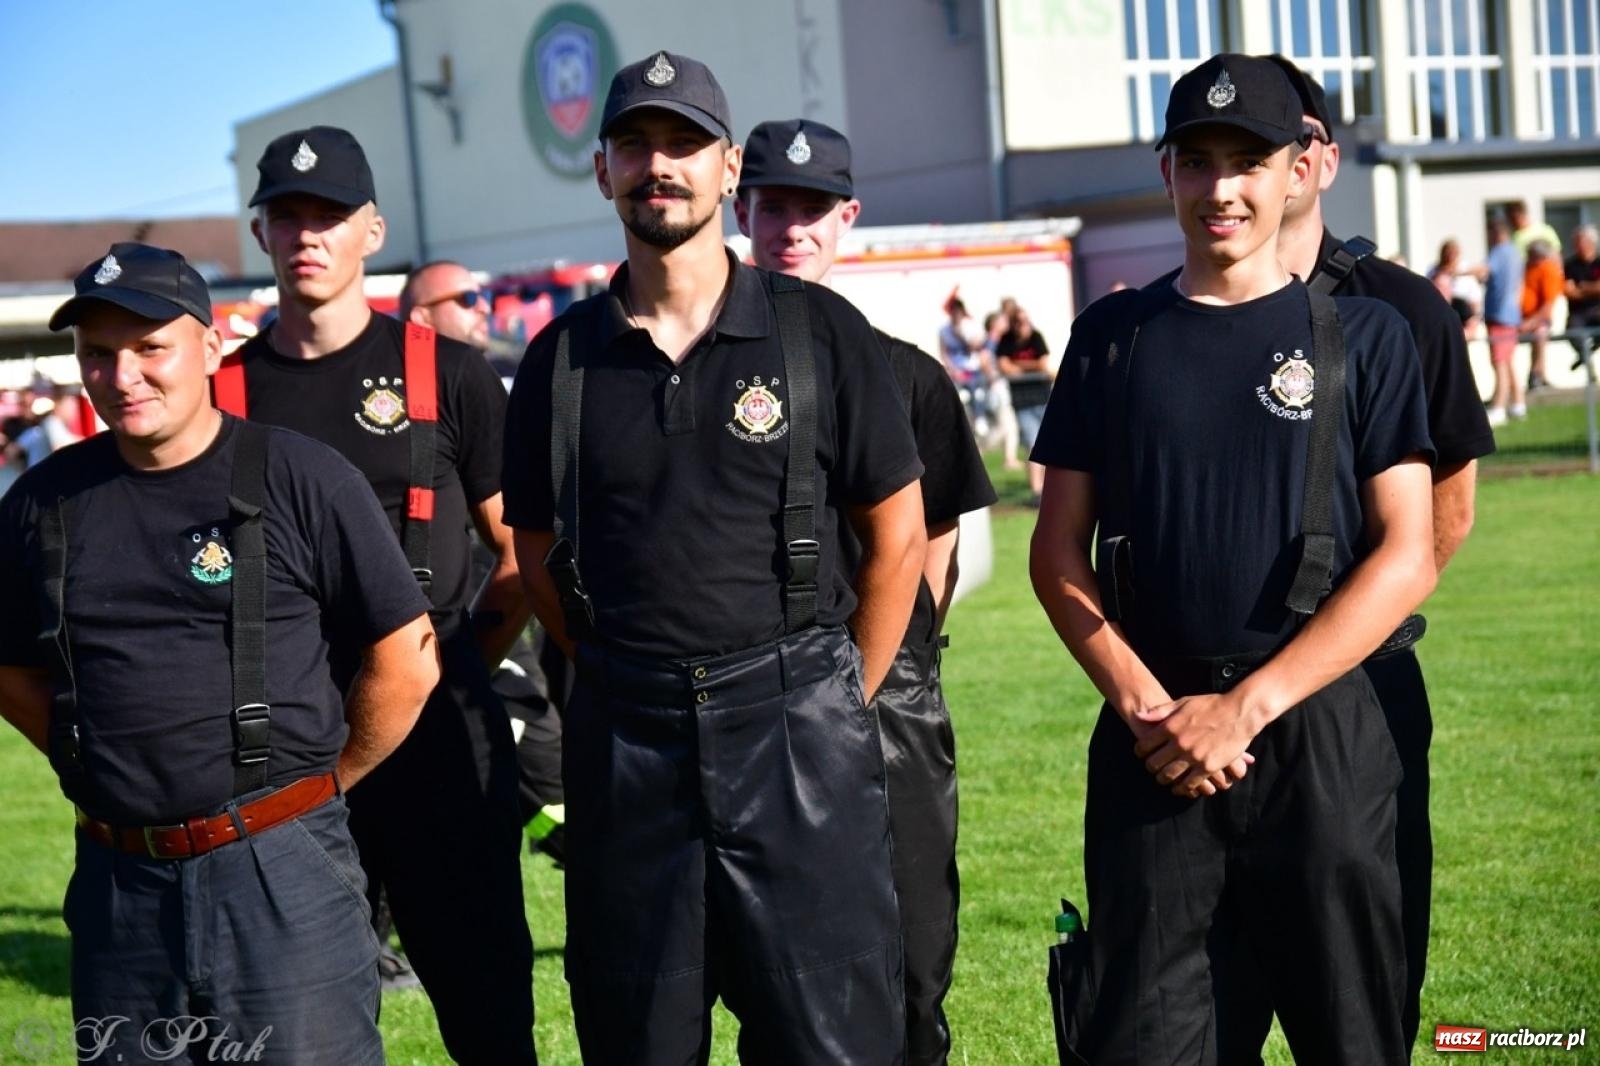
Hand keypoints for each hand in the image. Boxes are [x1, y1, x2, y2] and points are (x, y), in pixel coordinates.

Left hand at [1133, 693, 1258, 797]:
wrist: (1240, 713)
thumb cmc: (1211, 705)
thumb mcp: (1183, 702)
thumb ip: (1160, 711)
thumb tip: (1139, 716)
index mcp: (1170, 727)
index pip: (1145, 745)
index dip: (1140, 752)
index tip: (1142, 754)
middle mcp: (1179, 743)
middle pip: (1154, 764)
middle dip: (1150, 767)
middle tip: (1152, 768)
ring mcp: (1194, 757)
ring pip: (1169, 776)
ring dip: (1163, 780)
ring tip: (1163, 779)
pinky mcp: (1208, 767)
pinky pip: (1190, 784)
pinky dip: (1182, 788)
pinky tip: (1179, 788)